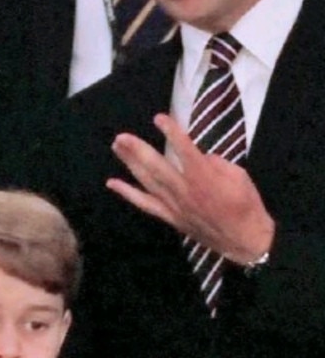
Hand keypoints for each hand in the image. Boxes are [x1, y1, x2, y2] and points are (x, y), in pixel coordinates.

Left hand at [106, 113, 274, 263]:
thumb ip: (215, 162)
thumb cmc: (245, 204)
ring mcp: (173, 204)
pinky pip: (144, 203)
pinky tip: (112, 183)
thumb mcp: (239, 176)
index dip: (171, 132)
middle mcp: (184, 190)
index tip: (159, 118)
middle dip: (137, 150)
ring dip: (129, 163)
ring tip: (117, 147)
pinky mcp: (169, 216)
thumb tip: (197, 155)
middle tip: (121, 136)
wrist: (245, 240)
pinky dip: (127, 193)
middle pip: (156, 166)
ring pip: (146, 181)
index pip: (184, 150)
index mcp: (205, 177)